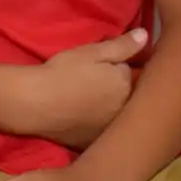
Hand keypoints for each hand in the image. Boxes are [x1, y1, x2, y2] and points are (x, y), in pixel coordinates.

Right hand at [25, 30, 147, 149]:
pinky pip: (99, 132)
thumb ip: (123, 45)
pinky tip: (81, 118)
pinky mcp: (89, 144)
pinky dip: (94, 125)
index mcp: (127, 86)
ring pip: (113, 115)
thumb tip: (146, 36)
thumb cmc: (64, 72)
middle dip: (116, 89)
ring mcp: (106, 131)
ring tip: (86, 100)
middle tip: (93, 82)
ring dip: (107, 108)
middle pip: (126, 96)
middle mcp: (122, 112)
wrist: (33, 103)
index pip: (131, 73)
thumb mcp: (94, 52)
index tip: (101, 66)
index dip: (116, 66)